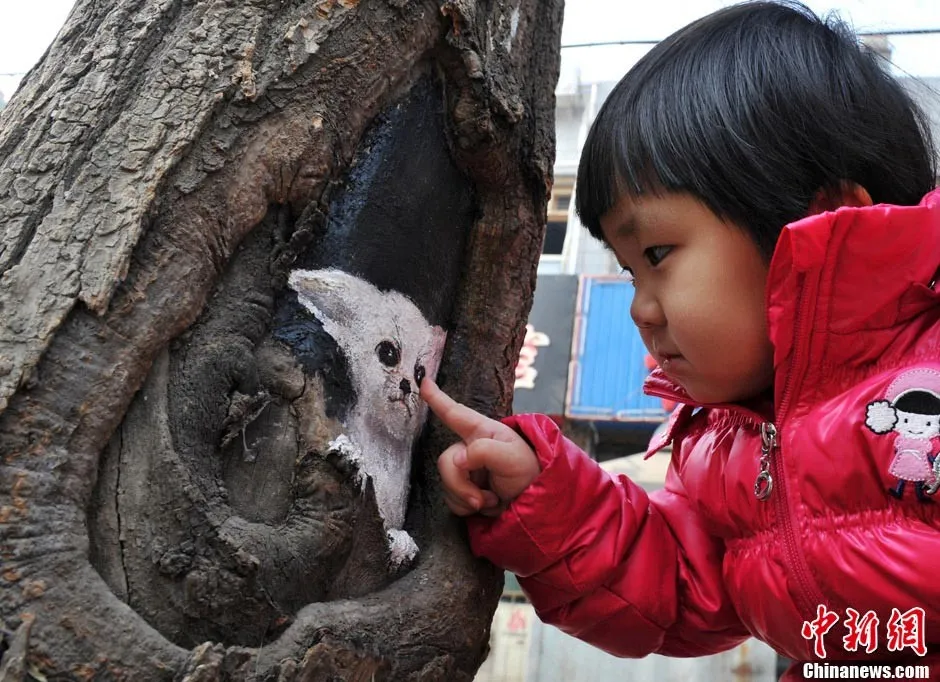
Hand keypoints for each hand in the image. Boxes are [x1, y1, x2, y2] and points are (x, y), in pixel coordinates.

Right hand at [420, 378, 540, 516]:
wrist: (533, 504)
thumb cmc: (528, 472)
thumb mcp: (513, 457)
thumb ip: (485, 452)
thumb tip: (459, 460)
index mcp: (482, 432)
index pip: (455, 413)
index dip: (437, 398)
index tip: (424, 381)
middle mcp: (469, 448)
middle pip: (446, 462)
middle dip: (460, 485)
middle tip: (480, 499)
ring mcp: (465, 470)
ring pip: (446, 484)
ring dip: (467, 498)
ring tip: (491, 500)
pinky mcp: (463, 490)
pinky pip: (450, 500)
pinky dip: (465, 507)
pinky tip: (484, 505)